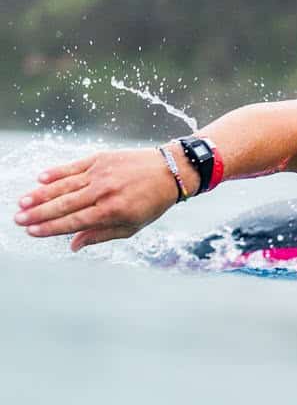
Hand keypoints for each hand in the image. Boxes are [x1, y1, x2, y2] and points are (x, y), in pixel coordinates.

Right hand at [13, 149, 182, 250]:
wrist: (170, 170)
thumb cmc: (152, 202)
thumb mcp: (132, 226)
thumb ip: (100, 235)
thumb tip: (72, 245)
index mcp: (112, 211)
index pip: (73, 222)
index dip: (50, 228)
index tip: (31, 232)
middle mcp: (104, 191)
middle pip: (64, 204)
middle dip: (38, 213)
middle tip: (18, 219)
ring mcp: (101, 173)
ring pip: (64, 185)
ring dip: (41, 194)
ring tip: (22, 202)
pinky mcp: (101, 158)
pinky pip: (74, 167)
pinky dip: (57, 172)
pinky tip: (40, 179)